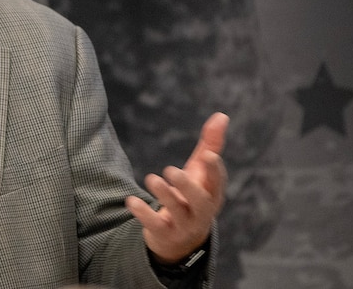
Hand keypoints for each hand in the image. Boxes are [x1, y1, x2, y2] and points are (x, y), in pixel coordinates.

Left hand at [125, 112, 228, 262]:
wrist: (181, 238)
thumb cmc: (193, 194)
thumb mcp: (200, 171)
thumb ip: (211, 144)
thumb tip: (222, 115)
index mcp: (212, 193)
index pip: (218, 183)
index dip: (215, 170)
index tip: (208, 156)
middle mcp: (201, 211)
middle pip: (199, 201)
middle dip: (186, 186)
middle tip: (170, 170)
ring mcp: (184, 225)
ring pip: (177, 212)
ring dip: (164, 195)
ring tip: (151, 178)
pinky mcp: (165, 233)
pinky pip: (155, 225)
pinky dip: (143, 213)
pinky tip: (131, 201)